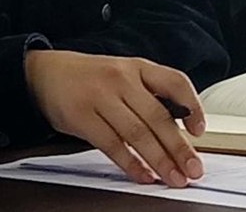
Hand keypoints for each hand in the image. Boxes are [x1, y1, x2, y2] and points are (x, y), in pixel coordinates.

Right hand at [25, 50, 205, 186]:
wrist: (45, 72)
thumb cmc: (90, 78)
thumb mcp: (121, 74)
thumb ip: (147, 95)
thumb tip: (178, 133)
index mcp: (136, 67)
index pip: (174, 81)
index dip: (192, 105)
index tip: (200, 130)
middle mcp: (121, 78)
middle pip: (157, 115)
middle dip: (179, 147)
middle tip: (194, 169)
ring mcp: (100, 96)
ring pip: (138, 132)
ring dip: (160, 160)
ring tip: (174, 178)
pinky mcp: (82, 115)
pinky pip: (112, 144)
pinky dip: (131, 164)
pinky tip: (144, 175)